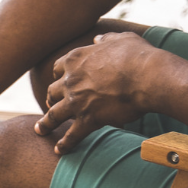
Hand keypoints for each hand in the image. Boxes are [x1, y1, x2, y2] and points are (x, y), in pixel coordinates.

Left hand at [34, 32, 152, 152]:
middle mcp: (70, 80)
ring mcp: (76, 101)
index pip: (59, 68)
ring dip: (45, 124)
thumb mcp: (121, 39)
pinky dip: (64, 144)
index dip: (59, 75)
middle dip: (50, 99)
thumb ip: (106, 39)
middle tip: (49, 105)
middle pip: (52, 92)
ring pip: (53, 115)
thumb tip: (97, 37)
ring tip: (39, 130)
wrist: (148, 77)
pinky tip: (59, 150)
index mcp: (76, 59)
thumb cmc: (138, 56)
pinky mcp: (87, 119)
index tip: (59, 80)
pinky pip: (71, 135)